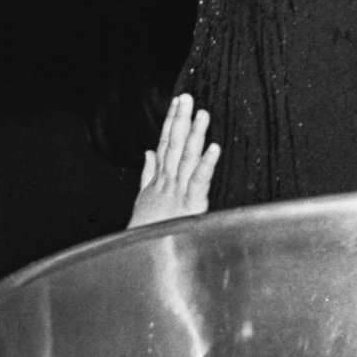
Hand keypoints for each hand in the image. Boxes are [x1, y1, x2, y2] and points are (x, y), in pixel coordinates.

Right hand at [129, 92, 219, 224]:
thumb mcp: (143, 200)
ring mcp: (178, 192)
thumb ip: (147, 173)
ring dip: (194, 134)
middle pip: (173, 144)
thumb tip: (149, 152)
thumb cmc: (144, 231)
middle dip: (180, 119)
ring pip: (187, 157)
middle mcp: (167, 181)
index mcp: (159, 179)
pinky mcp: (190, 205)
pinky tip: (214, 148)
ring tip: (202, 114)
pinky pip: (199, 181)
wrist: (142, 259)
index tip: (178, 101)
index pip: (165, 143)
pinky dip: (206, 164)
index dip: (171, 121)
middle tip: (187, 97)